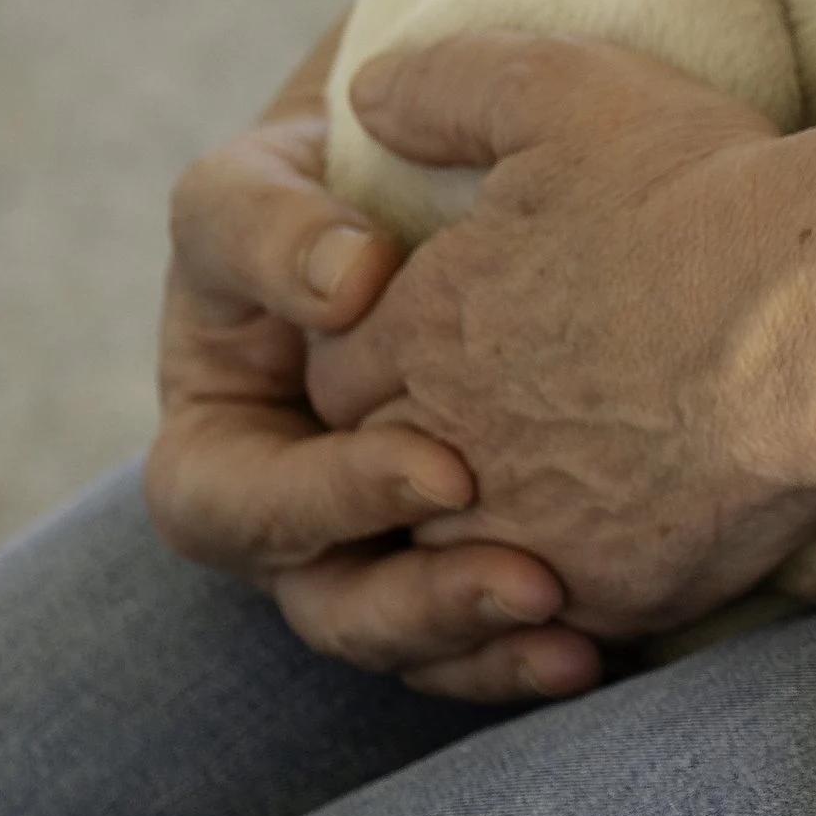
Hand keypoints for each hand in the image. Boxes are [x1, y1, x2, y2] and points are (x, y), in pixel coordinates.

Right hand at [144, 110, 602, 700]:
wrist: (472, 179)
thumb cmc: (354, 161)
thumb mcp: (286, 170)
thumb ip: (277, 216)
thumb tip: (350, 286)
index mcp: (220, 425)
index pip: (221, 498)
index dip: (320, 499)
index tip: (438, 467)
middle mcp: (286, 507)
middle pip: (317, 601)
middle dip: (409, 592)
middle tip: (516, 564)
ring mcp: (373, 547)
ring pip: (392, 635)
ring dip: (468, 628)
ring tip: (560, 608)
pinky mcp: (463, 563)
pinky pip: (475, 645)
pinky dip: (523, 654)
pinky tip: (595, 647)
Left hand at [306, 33, 815, 637]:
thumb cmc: (702, 191)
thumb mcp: (559, 88)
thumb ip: (443, 87)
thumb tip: (367, 100)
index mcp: (420, 331)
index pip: (337, 372)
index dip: (378, 355)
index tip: (441, 340)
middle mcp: (452, 444)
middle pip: (383, 472)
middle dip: (416, 447)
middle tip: (489, 419)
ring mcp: (531, 531)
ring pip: (455, 561)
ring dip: (483, 530)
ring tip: (547, 490)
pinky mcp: (616, 591)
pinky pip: (559, 618)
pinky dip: (571, 587)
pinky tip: (615, 545)